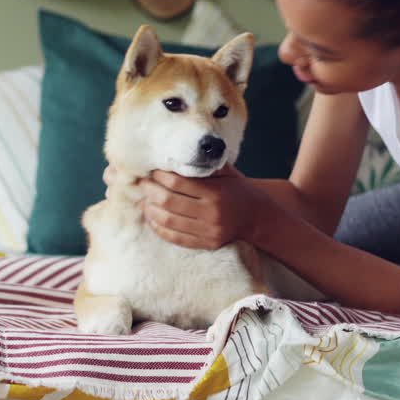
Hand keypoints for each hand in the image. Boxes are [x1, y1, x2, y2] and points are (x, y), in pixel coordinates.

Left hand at [138, 164, 262, 249]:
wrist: (257, 215)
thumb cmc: (236, 189)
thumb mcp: (225, 172)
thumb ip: (204, 165)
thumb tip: (174, 156)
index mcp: (215, 192)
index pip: (178, 182)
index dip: (160, 176)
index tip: (151, 171)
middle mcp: (212, 213)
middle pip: (169, 201)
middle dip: (150, 191)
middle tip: (141, 184)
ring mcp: (209, 231)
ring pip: (169, 221)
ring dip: (150, 211)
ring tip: (143, 201)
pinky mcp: (207, 244)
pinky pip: (176, 238)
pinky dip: (159, 228)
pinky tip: (152, 219)